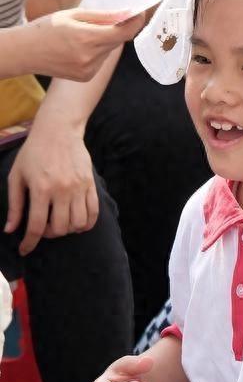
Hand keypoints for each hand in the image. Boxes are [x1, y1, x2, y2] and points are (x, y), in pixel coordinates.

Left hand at [6, 124, 97, 254]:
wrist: (59, 131)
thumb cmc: (34, 153)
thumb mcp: (16, 176)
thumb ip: (14, 204)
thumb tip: (10, 230)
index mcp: (41, 189)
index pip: (35, 226)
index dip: (29, 243)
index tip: (24, 250)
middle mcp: (62, 190)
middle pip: (59, 228)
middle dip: (48, 235)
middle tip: (42, 227)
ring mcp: (79, 187)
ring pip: (78, 223)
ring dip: (67, 230)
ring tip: (59, 223)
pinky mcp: (90, 184)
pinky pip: (93, 212)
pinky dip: (86, 223)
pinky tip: (78, 223)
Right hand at [27, 8, 144, 81]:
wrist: (24, 53)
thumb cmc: (47, 28)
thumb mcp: (74, 15)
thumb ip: (103, 16)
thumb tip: (127, 13)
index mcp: (87, 38)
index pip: (123, 32)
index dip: (136, 22)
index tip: (140, 13)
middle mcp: (90, 57)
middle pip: (117, 41)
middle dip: (116, 29)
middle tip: (105, 20)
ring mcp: (88, 70)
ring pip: (109, 51)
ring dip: (105, 41)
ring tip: (82, 36)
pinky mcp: (86, 77)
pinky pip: (101, 60)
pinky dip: (97, 52)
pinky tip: (78, 49)